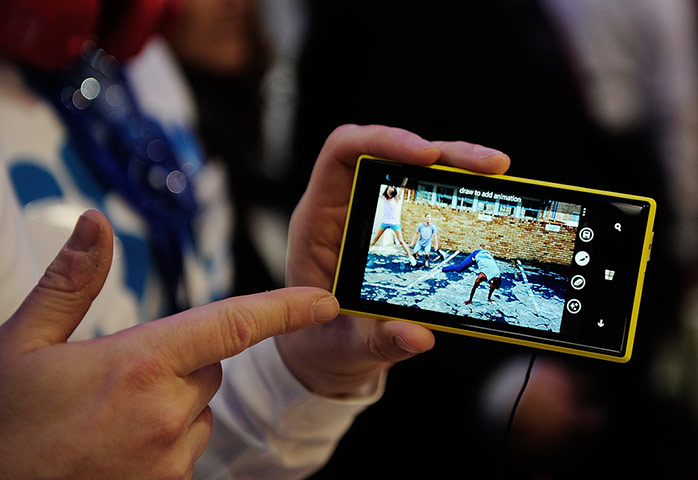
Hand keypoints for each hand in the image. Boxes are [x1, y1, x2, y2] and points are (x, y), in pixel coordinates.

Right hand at [0, 210, 337, 479]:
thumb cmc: (4, 425)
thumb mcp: (21, 345)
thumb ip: (71, 283)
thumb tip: (95, 224)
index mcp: (139, 365)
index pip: (235, 324)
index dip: (287, 308)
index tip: (325, 300)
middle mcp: (166, 414)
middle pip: (211, 367)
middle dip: (183, 361)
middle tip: (119, 378)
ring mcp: (170, 461)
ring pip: (200, 412)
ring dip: (173, 405)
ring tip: (110, 419)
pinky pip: (187, 452)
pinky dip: (165, 441)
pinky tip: (117, 447)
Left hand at [279, 124, 509, 397]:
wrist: (324, 350)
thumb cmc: (322, 341)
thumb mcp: (345, 346)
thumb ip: (376, 341)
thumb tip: (418, 335)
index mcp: (319, 222)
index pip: (343, 153)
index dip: (383, 141)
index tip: (426, 156)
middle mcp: (346, 208)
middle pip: (391, 154)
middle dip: (443, 153)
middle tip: (492, 166)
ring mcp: (371, 215)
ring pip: (414, 170)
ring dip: (457, 167)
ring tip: (497, 173)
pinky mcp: (394, 228)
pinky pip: (425, 196)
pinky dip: (456, 192)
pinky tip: (483, 197)